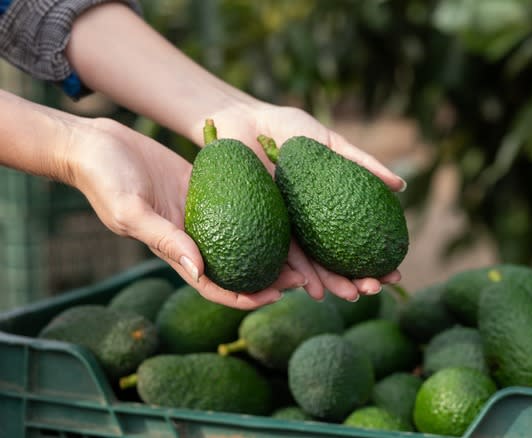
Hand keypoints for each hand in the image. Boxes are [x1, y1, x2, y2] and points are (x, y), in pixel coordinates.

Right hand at [67, 117, 305, 308]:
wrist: (96, 144)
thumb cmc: (105, 180)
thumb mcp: (131, 211)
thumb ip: (164, 239)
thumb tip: (199, 271)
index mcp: (175, 251)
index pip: (215, 286)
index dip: (244, 298)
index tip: (275, 297)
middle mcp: (193, 237)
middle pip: (238, 266)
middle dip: (270, 277)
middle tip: (304, 278)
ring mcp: (201, 214)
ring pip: (244, 237)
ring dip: (273, 247)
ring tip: (305, 250)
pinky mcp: (204, 189)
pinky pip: (240, 203)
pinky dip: (262, 210)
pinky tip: (288, 207)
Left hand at [208, 103, 405, 301]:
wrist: (244, 122)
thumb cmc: (288, 130)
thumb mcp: (329, 144)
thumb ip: (363, 162)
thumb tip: (401, 186)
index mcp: (328, 206)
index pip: (358, 239)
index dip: (378, 260)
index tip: (396, 274)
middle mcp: (310, 223)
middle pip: (338, 260)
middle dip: (359, 280)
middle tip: (375, 289)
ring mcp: (287, 228)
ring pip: (313, 265)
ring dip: (332, 284)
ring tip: (351, 296)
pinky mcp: (262, 227)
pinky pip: (283, 255)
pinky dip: (298, 274)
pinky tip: (313, 289)